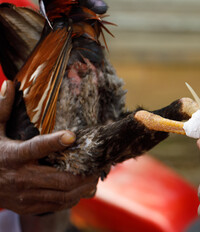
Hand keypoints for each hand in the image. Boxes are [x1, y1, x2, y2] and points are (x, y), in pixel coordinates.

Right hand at [0, 81, 97, 214]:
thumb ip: (2, 110)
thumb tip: (9, 83)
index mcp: (14, 155)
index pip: (36, 148)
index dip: (54, 142)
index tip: (72, 136)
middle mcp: (22, 177)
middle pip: (60, 178)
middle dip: (84, 172)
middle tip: (99, 164)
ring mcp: (27, 194)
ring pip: (64, 194)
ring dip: (84, 185)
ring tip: (96, 176)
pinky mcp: (31, 206)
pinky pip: (59, 204)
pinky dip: (75, 196)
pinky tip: (84, 187)